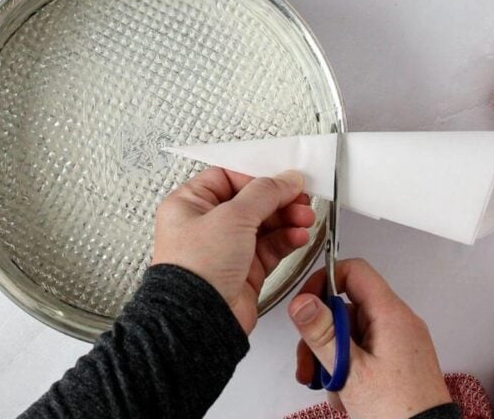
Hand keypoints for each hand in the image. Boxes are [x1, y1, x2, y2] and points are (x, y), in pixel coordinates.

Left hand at [152, 168, 315, 334]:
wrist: (201, 318)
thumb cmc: (197, 269)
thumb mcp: (232, 217)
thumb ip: (264, 193)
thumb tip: (284, 179)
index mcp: (189, 204)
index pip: (227, 177)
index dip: (256, 176)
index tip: (282, 177)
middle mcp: (205, 225)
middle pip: (249, 201)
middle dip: (278, 199)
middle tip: (300, 198)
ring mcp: (225, 248)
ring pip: (263, 224)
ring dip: (287, 218)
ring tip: (304, 217)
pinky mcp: (244, 270)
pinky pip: (270, 247)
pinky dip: (286, 239)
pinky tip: (298, 235)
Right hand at [289, 258, 451, 418]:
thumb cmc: (396, 411)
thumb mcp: (349, 371)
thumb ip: (322, 332)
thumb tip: (300, 301)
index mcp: (391, 315)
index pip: (354, 271)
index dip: (325, 280)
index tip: (306, 305)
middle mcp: (398, 323)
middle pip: (346, 308)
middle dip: (321, 334)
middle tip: (308, 362)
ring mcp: (399, 342)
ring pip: (351, 332)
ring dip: (330, 356)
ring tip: (322, 383)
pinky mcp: (398, 361)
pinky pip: (363, 350)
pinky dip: (347, 366)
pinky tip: (341, 391)